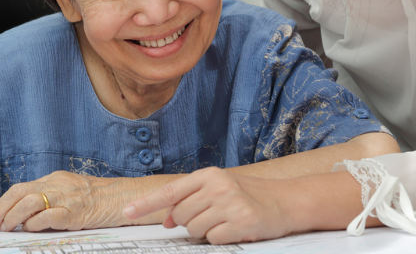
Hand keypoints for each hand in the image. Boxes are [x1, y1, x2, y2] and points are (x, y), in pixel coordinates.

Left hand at [0, 171, 139, 232]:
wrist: (123, 197)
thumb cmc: (98, 199)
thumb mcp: (70, 193)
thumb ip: (50, 200)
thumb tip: (26, 218)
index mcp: (54, 179)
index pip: (20, 188)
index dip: (2, 203)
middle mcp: (57, 185)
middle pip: (19, 192)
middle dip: (0, 210)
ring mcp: (66, 197)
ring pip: (29, 202)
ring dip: (13, 217)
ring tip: (7, 229)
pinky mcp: (74, 212)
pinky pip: (48, 216)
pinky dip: (35, 224)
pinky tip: (31, 230)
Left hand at [123, 167, 296, 243]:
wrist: (287, 201)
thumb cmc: (249, 195)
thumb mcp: (219, 190)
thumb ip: (192, 200)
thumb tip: (167, 220)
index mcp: (209, 175)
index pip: (170, 191)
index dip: (146, 203)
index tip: (127, 212)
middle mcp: (217, 186)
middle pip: (181, 216)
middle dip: (189, 222)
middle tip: (211, 217)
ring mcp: (229, 204)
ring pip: (195, 229)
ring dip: (206, 232)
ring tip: (225, 221)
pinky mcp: (241, 222)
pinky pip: (214, 239)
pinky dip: (220, 239)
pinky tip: (234, 229)